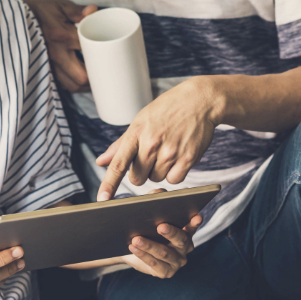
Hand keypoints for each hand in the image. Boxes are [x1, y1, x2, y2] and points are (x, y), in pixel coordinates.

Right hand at [21, 0, 97, 91]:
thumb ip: (77, 11)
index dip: (102, 54)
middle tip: (105, 72)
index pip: (88, 50)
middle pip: (81, 77)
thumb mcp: (58, 5)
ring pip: (72, 85)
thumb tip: (94, 11)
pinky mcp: (45, 71)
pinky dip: (74, 85)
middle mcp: (55, 54)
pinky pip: (62, 85)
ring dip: (86, 85)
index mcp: (61, 36)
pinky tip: (81, 79)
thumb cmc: (40, 11)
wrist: (16, 20)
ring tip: (95, 78)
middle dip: (95, 78)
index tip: (110, 54)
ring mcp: (49, 65)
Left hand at [96, 76, 221, 201]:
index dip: (109, 184)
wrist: (200, 100)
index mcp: (136, 133)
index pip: (119, 163)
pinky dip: (175, 173)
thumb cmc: (167, 110)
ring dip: (159, 171)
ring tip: (167, 150)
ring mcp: (171, 152)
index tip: (102, 199)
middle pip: (137, 179)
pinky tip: (178, 157)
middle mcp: (152, 143)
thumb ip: (120, 145)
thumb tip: (101, 162)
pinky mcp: (188, 158)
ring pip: (156, 180)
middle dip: (141, 172)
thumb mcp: (140, 121)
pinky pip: (174, 180)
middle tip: (151, 155)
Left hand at [117, 190, 202, 278]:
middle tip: (160, 226)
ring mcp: (177, 262)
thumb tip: (157, 193)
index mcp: (186, 231)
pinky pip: (154, 264)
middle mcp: (185, 247)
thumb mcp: (149, 211)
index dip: (195, 222)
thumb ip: (155, 199)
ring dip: (150, 245)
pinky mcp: (166, 272)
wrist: (130, 249)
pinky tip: (133, 247)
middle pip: (181, 240)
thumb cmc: (144, 227)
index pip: (192, 226)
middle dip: (171, 233)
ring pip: (164, 253)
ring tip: (136, 239)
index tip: (196, 217)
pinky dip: (143, 255)